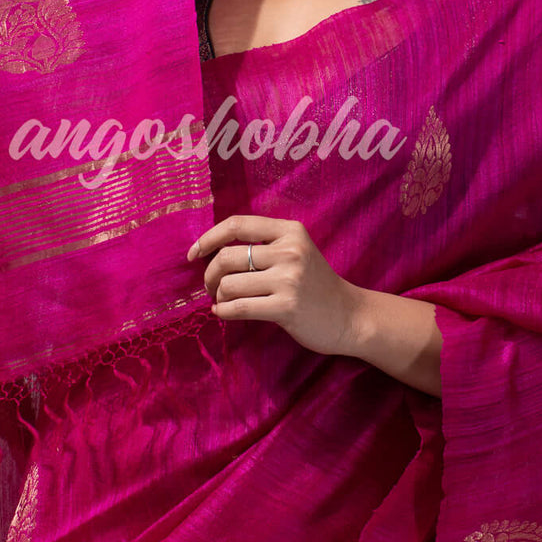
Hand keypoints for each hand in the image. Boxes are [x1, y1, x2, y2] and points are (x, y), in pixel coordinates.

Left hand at [187, 214, 363, 356]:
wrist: (349, 316)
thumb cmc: (314, 285)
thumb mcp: (296, 252)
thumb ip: (263, 246)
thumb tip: (210, 251)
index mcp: (290, 231)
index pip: (236, 224)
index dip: (207, 238)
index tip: (192, 254)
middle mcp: (290, 251)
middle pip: (226, 257)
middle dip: (209, 275)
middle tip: (211, 288)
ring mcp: (289, 279)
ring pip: (229, 284)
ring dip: (218, 297)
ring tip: (224, 303)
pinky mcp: (286, 307)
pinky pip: (238, 307)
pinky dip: (224, 312)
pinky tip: (224, 314)